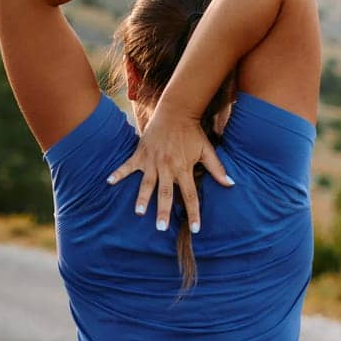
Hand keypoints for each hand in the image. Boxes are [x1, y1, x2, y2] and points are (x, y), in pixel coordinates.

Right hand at [106, 105, 233, 232]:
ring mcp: (152, 161)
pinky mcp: (140, 154)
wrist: (175, 112)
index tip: (195, 229)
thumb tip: (230, 184)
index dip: (194, 213)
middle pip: (165, 193)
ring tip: (138, 213)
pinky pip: (127, 166)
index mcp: (184, 168)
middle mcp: (167, 167)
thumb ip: (217, 169)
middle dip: (163, 211)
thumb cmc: (192, 133)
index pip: (190, 195)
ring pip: (146, 183)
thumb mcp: (207, 150)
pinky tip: (109, 182)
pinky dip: (118, 173)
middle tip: (161, 228)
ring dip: (142, 198)